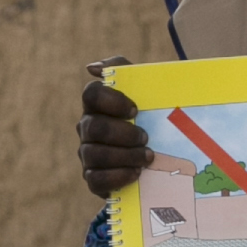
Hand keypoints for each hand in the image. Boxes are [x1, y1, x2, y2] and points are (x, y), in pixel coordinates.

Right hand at [79, 78, 151, 203]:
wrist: (160, 157)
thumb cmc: (149, 117)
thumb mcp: (144, 89)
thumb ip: (122, 69)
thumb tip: (92, 67)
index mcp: (97, 104)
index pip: (91, 94)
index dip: (112, 101)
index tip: (135, 110)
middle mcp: (86, 127)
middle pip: (94, 127)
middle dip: (123, 134)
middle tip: (146, 137)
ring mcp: (87, 153)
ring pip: (95, 154)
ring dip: (125, 156)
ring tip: (147, 157)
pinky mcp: (93, 178)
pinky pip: (96, 179)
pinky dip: (118, 176)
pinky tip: (136, 173)